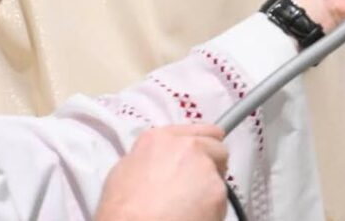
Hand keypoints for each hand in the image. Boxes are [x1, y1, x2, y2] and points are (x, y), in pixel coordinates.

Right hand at [95, 125, 228, 220]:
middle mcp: (186, 145)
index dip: (199, 146)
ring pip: (220, 173)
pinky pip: (222, 198)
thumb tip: (159, 160)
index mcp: (160, 139)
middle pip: (215, 146)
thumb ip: (148, 157)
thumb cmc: (122, 210)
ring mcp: (205, 166)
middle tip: (197, 184)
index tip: (199, 157)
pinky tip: (194, 216)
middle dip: (211, 162)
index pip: (196, 131)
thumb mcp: (122, 173)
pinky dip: (213, 208)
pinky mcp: (218, 190)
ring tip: (190, 205)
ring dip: (210, 186)